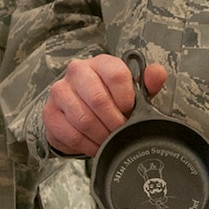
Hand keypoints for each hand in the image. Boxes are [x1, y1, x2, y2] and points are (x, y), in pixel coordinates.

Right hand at [43, 54, 166, 156]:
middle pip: (98, 99)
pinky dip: (87, 145)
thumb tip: (157, 73)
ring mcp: (60, 91)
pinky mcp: (50, 113)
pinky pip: (71, 134)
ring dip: (101, 135)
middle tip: (120, 131)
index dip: (126, 98)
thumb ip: (147, 83)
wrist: (78, 112)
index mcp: (101, 63)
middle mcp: (77, 72)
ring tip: (109, 140)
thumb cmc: (108, 99)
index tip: (129, 111)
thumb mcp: (131, 91)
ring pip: (83, 119)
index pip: (115, 73)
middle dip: (114, 122)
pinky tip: (95, 145)